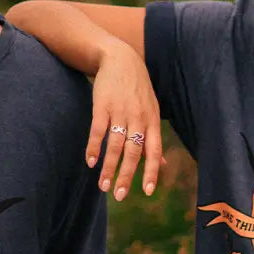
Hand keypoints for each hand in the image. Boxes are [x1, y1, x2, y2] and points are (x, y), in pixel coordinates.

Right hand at [86, 41, 162, 200]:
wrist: (120, 58)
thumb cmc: (137, 89)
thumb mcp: (152, 110)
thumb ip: (154, 138)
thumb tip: (163, 164)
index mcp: (152, 121)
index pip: (154, 150)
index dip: (151, 171)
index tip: (147, 191)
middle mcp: (138, 117)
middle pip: (133, 151)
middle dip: (126, 176)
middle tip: (119, 196)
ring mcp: (120, 111)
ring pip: (115, 145)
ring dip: (108, 167)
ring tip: (102, 186)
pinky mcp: (102, 105)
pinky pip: (98, 130)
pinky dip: (94, 147)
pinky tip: (90, 162)